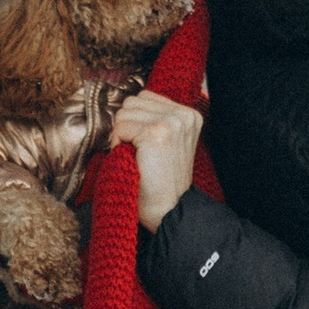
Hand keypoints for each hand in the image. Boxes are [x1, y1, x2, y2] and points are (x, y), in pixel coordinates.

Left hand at [112, 87, 202, 228]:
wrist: (169, 210)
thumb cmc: (161, 181)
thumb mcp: (168, 142)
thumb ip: (156, 118)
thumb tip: (127, 104)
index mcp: (189, 115)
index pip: (145, 97)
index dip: (135, 121)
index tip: (145, 145)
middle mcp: (184, 115)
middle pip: (132, 102)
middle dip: (127, 126)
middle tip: (138, 152)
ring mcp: (171, 123)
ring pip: (124, 112)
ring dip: (122, 135)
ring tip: (137, 156)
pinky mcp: (156, 133)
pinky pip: (120, 127)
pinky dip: (118, 144)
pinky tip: (133, 160)